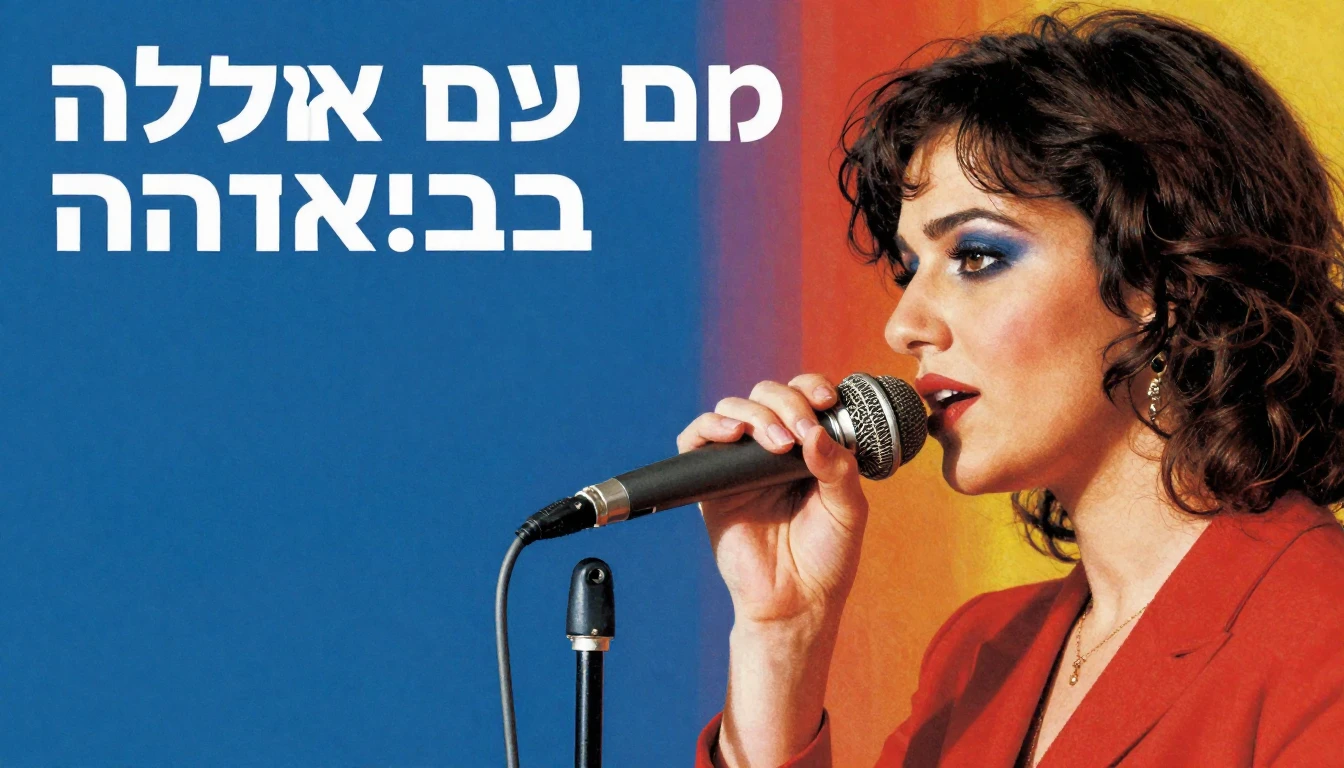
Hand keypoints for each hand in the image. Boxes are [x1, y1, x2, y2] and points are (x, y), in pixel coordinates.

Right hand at [677, 373, 870, 632]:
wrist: (795, 602)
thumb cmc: (826, 557)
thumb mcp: (847, 508)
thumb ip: (837, 466)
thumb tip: (814, 431)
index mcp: (810, 447)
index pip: (804, 396)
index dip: (812, 387)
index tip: (825, 400)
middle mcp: (773, 448)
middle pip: (768, 394)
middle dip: (786, 402)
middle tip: (799, 432)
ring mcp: (740, 463)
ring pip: (734, 408)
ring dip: (755, 414)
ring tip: (776, 443)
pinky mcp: (711, 483)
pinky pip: (696, 440)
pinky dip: (710, 426)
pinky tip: (732, 433)